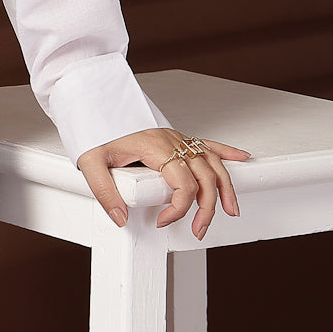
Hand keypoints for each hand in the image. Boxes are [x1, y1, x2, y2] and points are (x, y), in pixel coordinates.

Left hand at [77, 128, 250, 239]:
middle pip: (204, 177)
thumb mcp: (90, 162)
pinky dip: (227, 152)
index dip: (178, 209)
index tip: (162, 221)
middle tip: (199, 229)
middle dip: (207, 207)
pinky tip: (242, 158)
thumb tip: (121, 218)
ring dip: (225, 188)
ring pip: (212, 163)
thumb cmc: (93, 130)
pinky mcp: (175, 136)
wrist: (92, 102)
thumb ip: (104, 191)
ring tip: (230, 211)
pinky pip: (207, 143)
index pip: (183, 185)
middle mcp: (170, 140)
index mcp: (155, 147)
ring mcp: (175, 137)